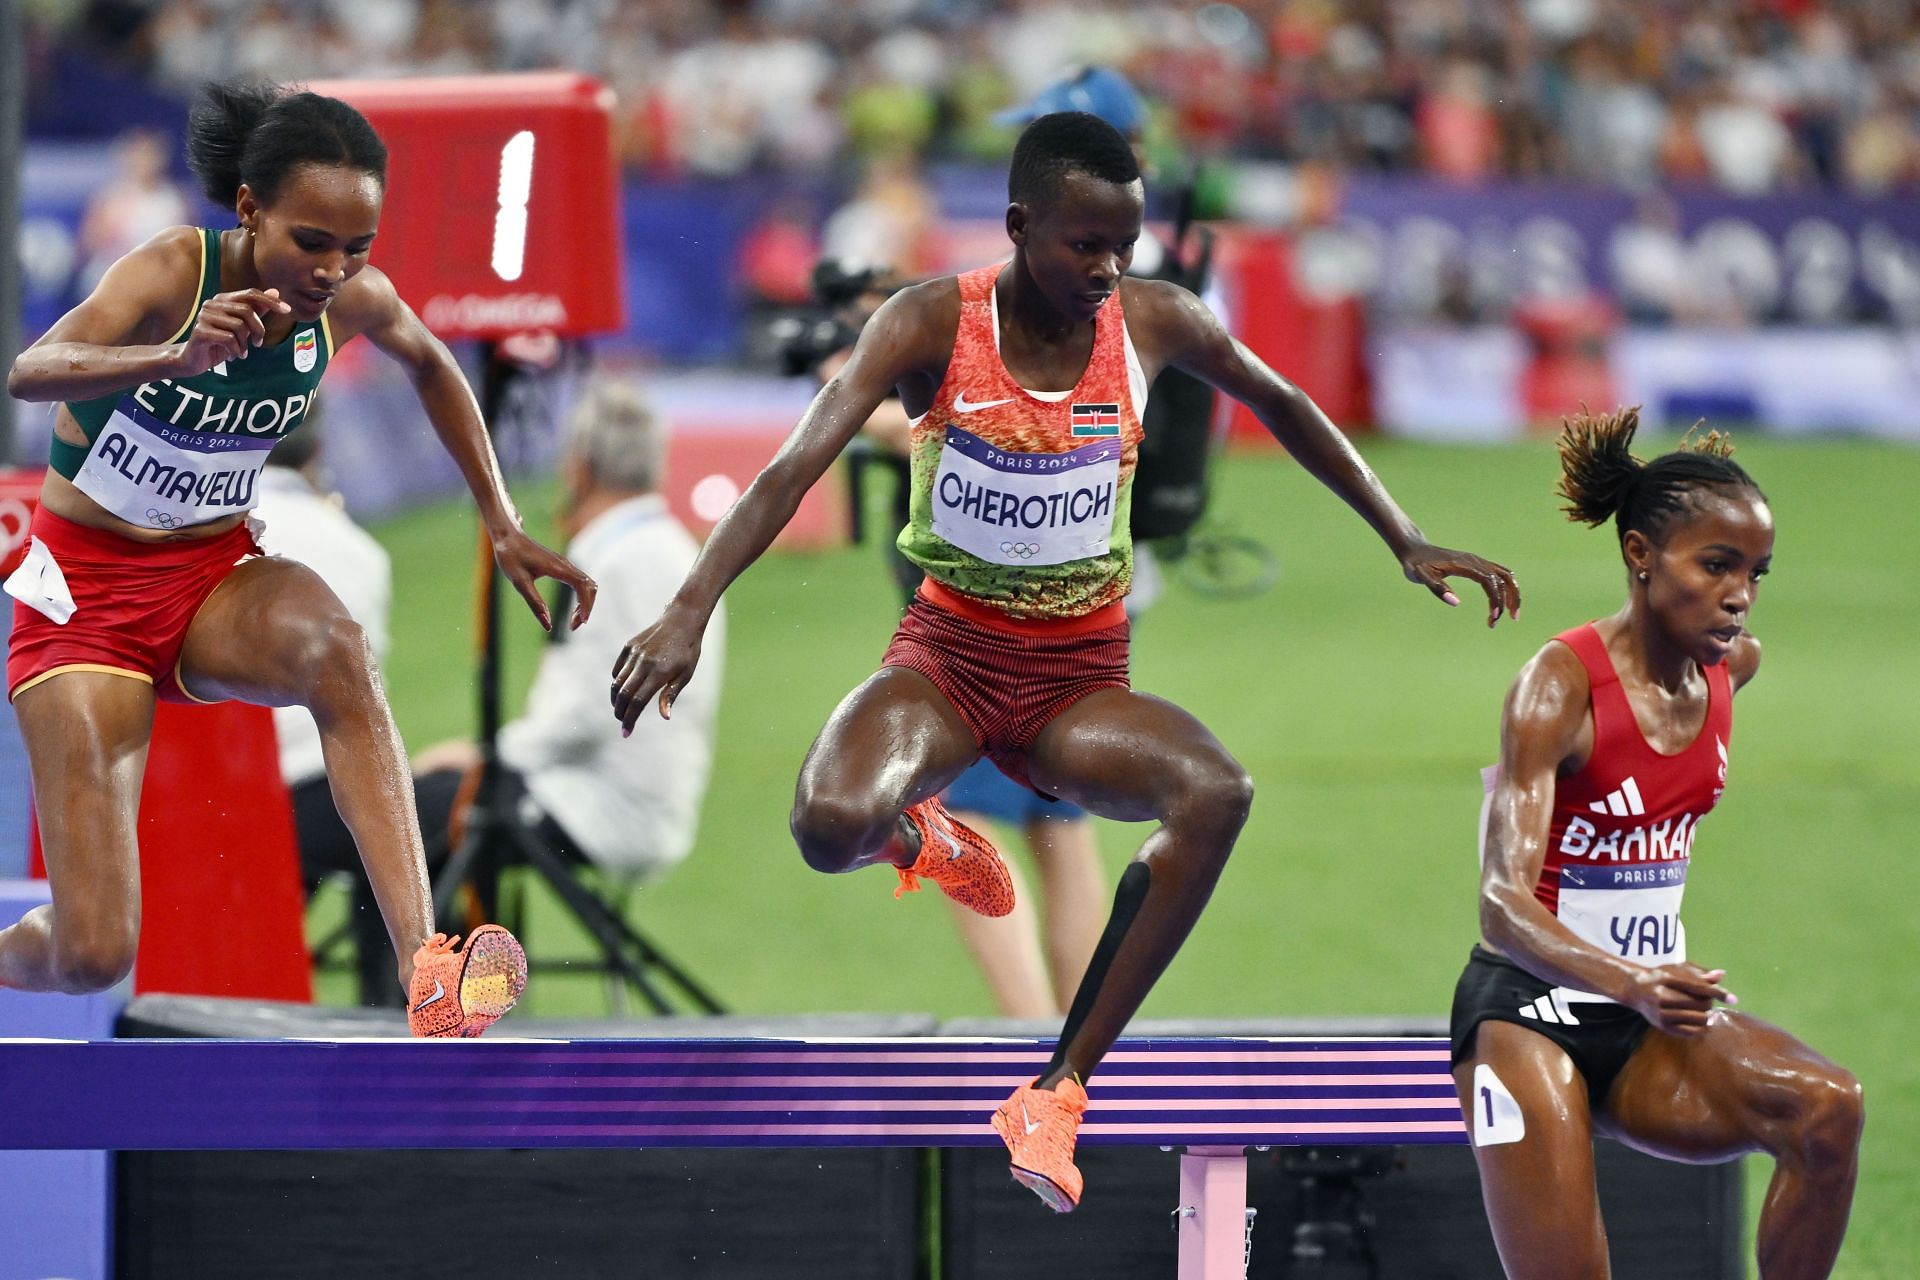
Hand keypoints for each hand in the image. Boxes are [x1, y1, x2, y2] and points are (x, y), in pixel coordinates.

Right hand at [168, 288, 289, 376]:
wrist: (193, 359)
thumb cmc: (220, 342)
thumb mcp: (242, 327)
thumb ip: (257, 310)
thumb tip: (275, 291)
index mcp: (223, 300)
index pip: (250, 294)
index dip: (269, 301)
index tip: (288, 310)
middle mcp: (212, 304)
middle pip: (246, 311)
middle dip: (258, 330)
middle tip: (258, 344)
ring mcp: (204, 316)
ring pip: (239, 326)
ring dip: (245, 344)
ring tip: (242, 352)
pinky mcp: (200, 331)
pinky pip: (228, 339)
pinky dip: (236, 350)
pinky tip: (234, 356)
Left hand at [491, 527, 596, 630]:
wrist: (507, 536)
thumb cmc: (511, 557)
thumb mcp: (519, 583)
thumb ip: (535, 603)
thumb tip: (548, 626)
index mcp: (558, 568)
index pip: (583, 587)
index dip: (586, 605)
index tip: (581, 622)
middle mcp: (566, 565)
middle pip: (590, 586)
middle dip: (587, 607)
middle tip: (573, 626)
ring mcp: (565, 565)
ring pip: (587, 584)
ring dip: (585, 602)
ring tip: (573, 620)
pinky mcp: (562, 566)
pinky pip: (580, 582)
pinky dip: (581, 597)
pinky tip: (573, 608)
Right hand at [611, 606, 705, 735]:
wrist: (681, 620)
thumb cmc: (688, 650)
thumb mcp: (685, 674)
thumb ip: (671, 694)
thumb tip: (664, 716)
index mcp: (659, 673)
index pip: (638, 702)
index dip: (630, 719)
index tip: (627, 732)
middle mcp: (643, 663)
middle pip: (624, 695)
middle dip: (620, 713)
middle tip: (623, 723)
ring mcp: (634, 654)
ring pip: (617, 683)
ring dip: (616, 700)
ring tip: (621, 710)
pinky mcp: (629, 647)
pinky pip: (618, 669)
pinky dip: (617, 682)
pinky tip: (623, 690)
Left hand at [1400, 542, 1521, 627]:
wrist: (1415, 550)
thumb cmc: (1416, 565)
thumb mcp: (1420, 577)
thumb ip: (1437, 588)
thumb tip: (1456, 603)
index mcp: (1464, 564)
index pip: (1489, 581)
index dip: (1495, 598)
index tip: (1494, 616)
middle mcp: (1475, 561)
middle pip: (1503, 578)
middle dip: (1510, 599)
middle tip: (1511, 619)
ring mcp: (1477, 561)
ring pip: (1505, 575)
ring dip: (1513, 594)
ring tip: (1513, 614)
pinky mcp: (1477, 564)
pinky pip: (1500, 574)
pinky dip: (1507, 588)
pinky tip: (1505, 602)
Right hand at [1626, 962, 1737, 1035]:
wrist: (1635, 988)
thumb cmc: (1660, 976)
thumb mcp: (1677, 969)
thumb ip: (1699, 973)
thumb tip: (1722, 976)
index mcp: (1667, 979)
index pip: (1699, 987)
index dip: (1718, 993)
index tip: (1733, 998)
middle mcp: (1663, 997)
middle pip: (1701, 1004)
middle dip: (1709, 1002)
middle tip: (1706, 999)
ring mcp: (1662, 1013)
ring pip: (1699, 1019)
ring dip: (1706, 1015)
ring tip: (1702, 1009)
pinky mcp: (1663, 1026)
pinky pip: (1692, 1032)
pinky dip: (1700, 1026)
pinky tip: (1697, 1019)